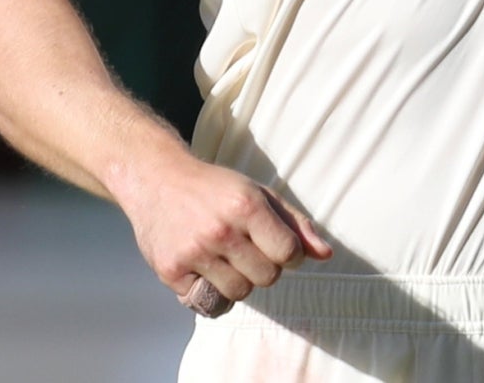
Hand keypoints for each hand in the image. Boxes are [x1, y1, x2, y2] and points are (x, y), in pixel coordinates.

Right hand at [119, 147, 333, 317]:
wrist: (157, 180)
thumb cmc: (216, 189)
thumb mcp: (259, 193)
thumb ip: (296, 223)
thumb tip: (326, 255)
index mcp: (246, 205)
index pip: (289, 253)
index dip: (289, 254)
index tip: (277, 245)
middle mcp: (220, 230)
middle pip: (267, 278)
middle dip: (264, 266)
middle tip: (247, 247)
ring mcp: (194, 252)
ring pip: (239, 293)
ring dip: (238, 280)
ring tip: (226, 257)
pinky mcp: (171, 271)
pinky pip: (208, 303)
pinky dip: (212, 291)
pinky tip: (204, 268)